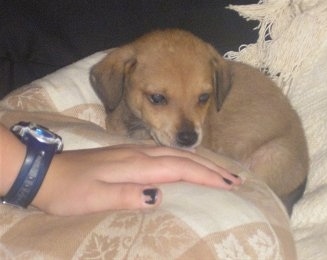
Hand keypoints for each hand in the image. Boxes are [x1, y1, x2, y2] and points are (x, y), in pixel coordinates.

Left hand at [33, 145, 240, 215]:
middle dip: (211, 168)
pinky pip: (164, 154)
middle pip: (183, 158)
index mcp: (135, 165)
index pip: (179, 168)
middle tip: (236, 178)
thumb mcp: (94, 198)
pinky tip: (186, 162)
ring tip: (219, 171)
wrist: (46, 172)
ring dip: (200, 161)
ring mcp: (133, 151)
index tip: (229, 184)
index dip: (206, 176)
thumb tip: (160, 197)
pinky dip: (183, 158)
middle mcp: (139, 154)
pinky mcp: (127, 153)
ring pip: (175, 153)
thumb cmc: (70, 189)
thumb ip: (127, 196)